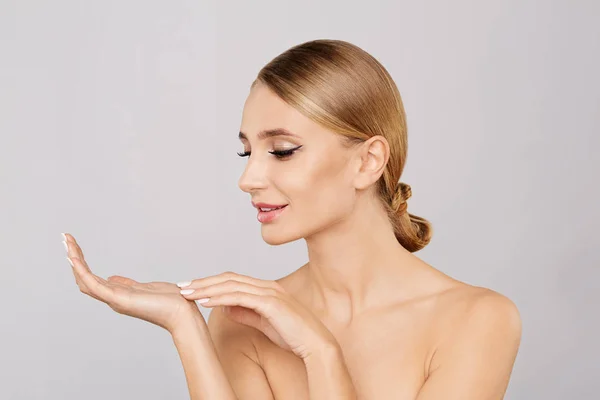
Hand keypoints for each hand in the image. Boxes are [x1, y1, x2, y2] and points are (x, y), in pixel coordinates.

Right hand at [64, 233, 198, 333]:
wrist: (183, 314)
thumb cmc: (170, 302)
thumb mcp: (145, 288)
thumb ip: (126, 284)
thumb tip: (112, 278)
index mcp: (117, 295)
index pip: (92, 279)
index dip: (81, 264)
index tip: (74, 246)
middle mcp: (113, 298)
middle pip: (84, 278)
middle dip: (74, 258)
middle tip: (65, 239)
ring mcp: (114, 300)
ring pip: (86, 280)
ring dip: (75, 260)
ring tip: (67, 242)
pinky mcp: (120, 299)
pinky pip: (94, 285)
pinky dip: (82, 271)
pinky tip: (74, 258)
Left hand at [177, 271, 337, 359]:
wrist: (316, 344)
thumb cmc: (295, 336)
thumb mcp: (265, 323)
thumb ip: (246, 313)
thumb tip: (226, 307)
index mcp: (267, 289)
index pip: (233, 281)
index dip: (211, 283)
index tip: (193, 289)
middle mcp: (267, 286)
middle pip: (228, 278)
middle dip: (203, 282)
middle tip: (182, 286)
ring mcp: (269, 293)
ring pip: (231, 285)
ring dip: (206, 289)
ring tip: (187, 293)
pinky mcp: (270, 303)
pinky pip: (239, 297)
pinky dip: (219, 298)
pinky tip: (204, 302)